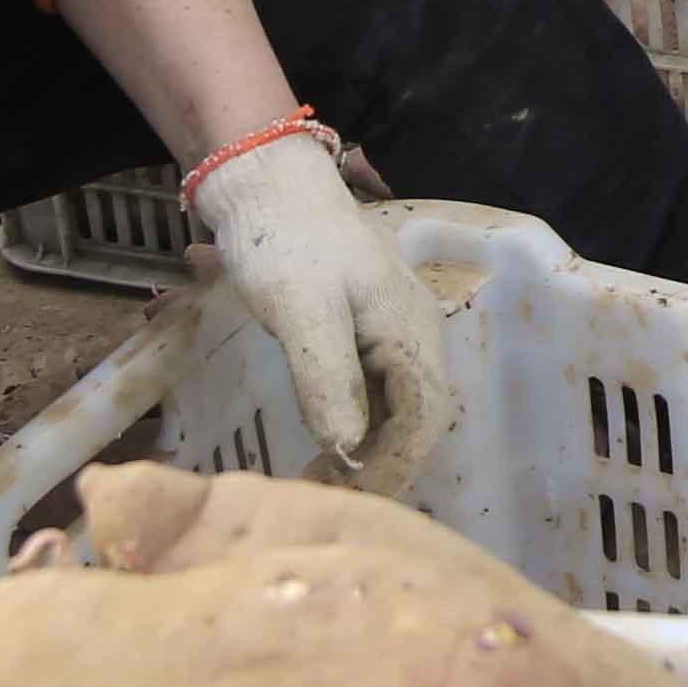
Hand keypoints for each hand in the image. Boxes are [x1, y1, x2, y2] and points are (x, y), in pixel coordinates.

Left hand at [192, 126, 461, 490]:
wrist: (263, 183)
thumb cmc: (285, 242)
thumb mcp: (302, 312)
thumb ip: (327, 379)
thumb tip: (346, 451)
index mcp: (412, 330)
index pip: (424, 418)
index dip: (394, 466)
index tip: (354, 502)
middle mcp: (413, 335)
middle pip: (415, 419)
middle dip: (381, 466)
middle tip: (331, 503)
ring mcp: (389, 333)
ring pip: (394, 409)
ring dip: (366, 450)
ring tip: (325, 485)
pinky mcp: (360, 333)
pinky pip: (372, 392)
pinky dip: (352, 425)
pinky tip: (325, 445)